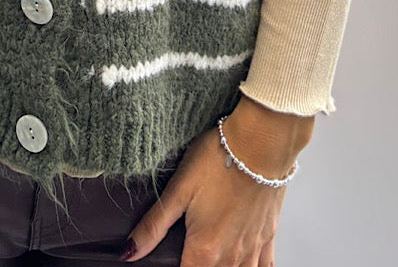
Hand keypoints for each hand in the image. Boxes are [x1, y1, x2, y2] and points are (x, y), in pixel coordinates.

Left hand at [120, 96, 313, 264]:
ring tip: (209, 258)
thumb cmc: (219, 158)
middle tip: (187, 252)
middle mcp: (231, 257)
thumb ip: (154, 225)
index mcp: (205, 250)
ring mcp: (252, 250)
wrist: (262, 142)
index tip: (169, 259)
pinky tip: (242, 263)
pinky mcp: (268, 238)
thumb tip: (129, 252)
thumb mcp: (179, 189)